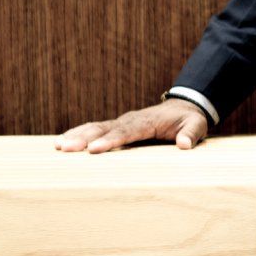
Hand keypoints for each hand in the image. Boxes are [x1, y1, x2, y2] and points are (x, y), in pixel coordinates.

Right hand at [56, 99, 208, 152]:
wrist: (184, 107)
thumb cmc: (189, 119)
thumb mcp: (197, 125)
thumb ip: (191, 134)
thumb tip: (184, 145)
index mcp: (148, 122)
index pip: (127, 131)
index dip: (111, 140)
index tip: (94, 148)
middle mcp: (131, 120)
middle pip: (105, 128)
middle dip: (84, 138)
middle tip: (65, 148)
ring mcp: (122, 122)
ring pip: (96, 127)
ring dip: (77, 135)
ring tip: (58, 146)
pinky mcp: (117, 127)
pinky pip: (95, 129)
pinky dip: (79, 133)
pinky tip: (62, 142)